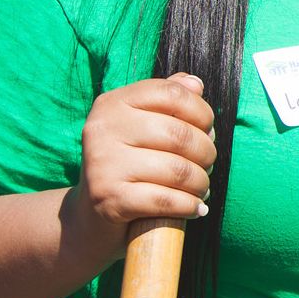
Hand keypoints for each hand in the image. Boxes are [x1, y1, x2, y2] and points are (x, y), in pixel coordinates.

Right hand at [63, 72, 216, 256]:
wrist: (91, 213)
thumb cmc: (128, 163)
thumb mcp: (142, 125)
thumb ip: (168, 99)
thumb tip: (195, 84)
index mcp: (112, 103)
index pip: (172, 94)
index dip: (202, 112)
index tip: (207, 129)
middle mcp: (102, 129)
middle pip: (180, 134)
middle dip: (206, 152)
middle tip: (207, 163)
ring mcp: (102, 164)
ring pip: (178, 170)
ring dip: (201, 182)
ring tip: (201, 187)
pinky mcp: (109, 198)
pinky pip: (167, 200)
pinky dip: (190, 205)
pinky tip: (196, 208)